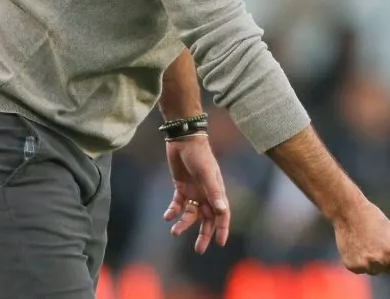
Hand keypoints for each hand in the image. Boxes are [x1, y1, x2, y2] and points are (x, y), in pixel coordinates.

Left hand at [163, 135, 230, 253]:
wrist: (184, 139)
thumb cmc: (199, 156)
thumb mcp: (206, 174)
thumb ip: (214, 192)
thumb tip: (222, 211)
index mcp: (216, 191)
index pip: (222, 214)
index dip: (222, 229)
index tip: (220, 243)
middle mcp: (206, 194)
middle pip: (207, 219)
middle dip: (204, 234)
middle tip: (199, 250)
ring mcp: (194, 191)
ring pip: (191, 214)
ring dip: (184, 224)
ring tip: (175, 231)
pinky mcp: (181, 187)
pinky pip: (178, 204)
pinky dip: (173, 211)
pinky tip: (167, 216)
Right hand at [333, 199, 389, 282]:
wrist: (349, 212)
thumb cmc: (374, 219)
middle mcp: (378, 261)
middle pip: (386, 271)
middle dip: (385, 261)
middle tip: (376, 242)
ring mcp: (363, 264)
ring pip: (373, 270)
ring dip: (372, 262)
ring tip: (365, 242)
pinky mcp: (351, 266)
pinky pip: (361, 269)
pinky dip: (360, 261)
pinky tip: (356, 246)